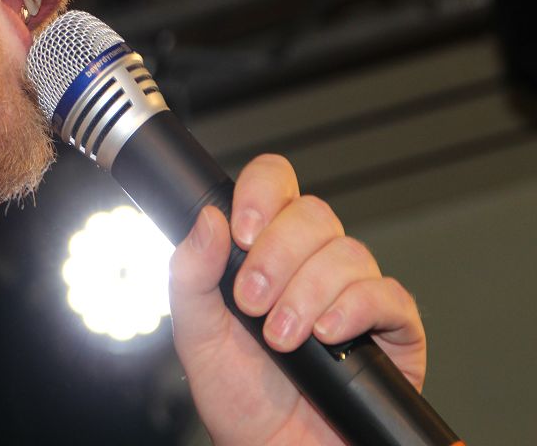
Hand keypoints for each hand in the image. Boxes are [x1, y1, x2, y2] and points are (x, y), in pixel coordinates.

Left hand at [168, 154, 425, 444]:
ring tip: (283, 338)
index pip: (274, 185)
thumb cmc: (238, 397)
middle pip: (313, 214)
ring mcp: (353, 292)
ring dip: (307, 293)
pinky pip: (387, 294)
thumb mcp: (196, 335)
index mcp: (264, 250)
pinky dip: (353, 310)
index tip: (242, 231)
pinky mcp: (391, 327)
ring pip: (347, 251)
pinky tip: (326, 337)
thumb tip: (207, 218)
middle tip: (252, 301)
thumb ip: (190, 274)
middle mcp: (311, 263)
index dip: (261, 191)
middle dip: (276, 257)